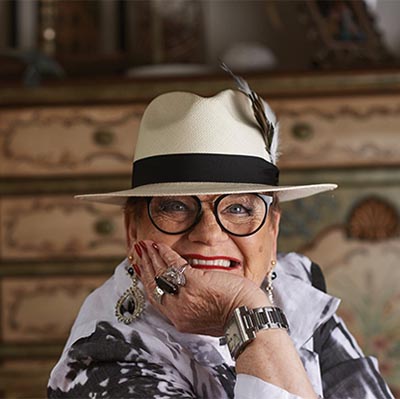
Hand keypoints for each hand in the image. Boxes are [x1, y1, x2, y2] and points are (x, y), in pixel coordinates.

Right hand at [132, 240, 270, 335]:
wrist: (248, 317)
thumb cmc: (235, 315)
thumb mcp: (206, 315)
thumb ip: (193, 304)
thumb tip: (188, 288)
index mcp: (180, 319)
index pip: (155, 298)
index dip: (146, 282)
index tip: (141, 269)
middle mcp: (177, 310)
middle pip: (153, 285)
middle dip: (144, 266)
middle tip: (139, 253)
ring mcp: (184, 296)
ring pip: (160, 273)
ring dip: (151, 256)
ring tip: (146, 245)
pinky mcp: (194, 282)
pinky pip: (173, 264)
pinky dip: (165, 253)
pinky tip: (159, 245)